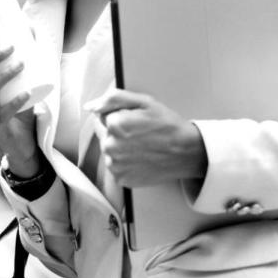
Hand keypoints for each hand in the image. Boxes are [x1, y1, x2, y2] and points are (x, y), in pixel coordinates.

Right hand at [0, 41, 39, 175]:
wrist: (24, 144)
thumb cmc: (21, 109)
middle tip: (10, 48)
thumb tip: (33, 28)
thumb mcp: (20, 84)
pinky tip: (25, 94)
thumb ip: (24, 61)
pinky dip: (14, 103)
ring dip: (2, 76)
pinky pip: (2, 114)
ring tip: (21, 66)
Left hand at [84, 88, 206, 186]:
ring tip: (142, 146)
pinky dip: (125, 162)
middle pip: (105, 133)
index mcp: (114, 124)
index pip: (103, 116)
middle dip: (117, 132)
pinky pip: (116, 166)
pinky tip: (141, 158)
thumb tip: (90, 106)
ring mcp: (115, 165)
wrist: (187, 153)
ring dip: (120, 147)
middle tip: (141, 133)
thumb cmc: (168, 125)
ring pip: (109, 150)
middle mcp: (110, 146)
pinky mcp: (121, 179)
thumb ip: (113, 99)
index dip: (120, 116)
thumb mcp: (144, 102)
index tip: (136, 120)